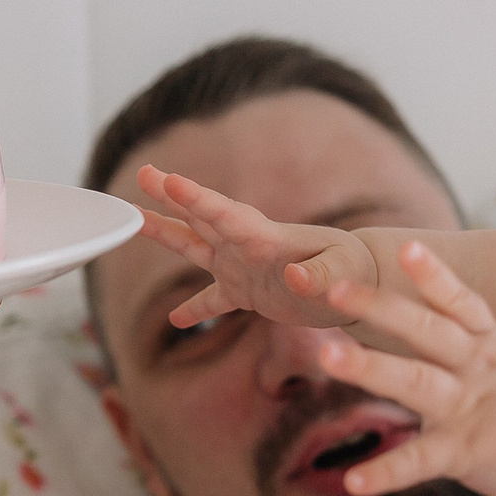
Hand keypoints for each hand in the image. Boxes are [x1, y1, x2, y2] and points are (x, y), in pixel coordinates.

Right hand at [133, 165, 376, 328]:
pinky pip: (214, 299)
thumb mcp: (343, 272)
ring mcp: (243, 267)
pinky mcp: (249, 291)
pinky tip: (176, 321)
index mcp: (265, 237)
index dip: (194, 197)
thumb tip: (295, 279)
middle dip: (170, 197)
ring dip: (165, 235)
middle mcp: (247, 246)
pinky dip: (195, 308)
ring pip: (194, 248)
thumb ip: (320, 274)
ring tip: (131, 224)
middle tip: (141, 174)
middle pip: (199, 218)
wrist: (364, 284)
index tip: (165, 180)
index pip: (223, 213)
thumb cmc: (356, 272)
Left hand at [313, 239, 495, 495]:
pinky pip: (419, 462)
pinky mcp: (466, 452)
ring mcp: (470, 409)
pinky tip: (351, 482)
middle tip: (334, 288)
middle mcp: (477, 370)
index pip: (460, 301)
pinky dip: (385, 473)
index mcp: (490, 345)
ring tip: (327, 355)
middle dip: (379, 306)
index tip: (407, 246)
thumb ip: (480, 340)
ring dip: (369, 367)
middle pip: (425, 330)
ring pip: (415, 382)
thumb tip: (448, 318)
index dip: (433, 274)